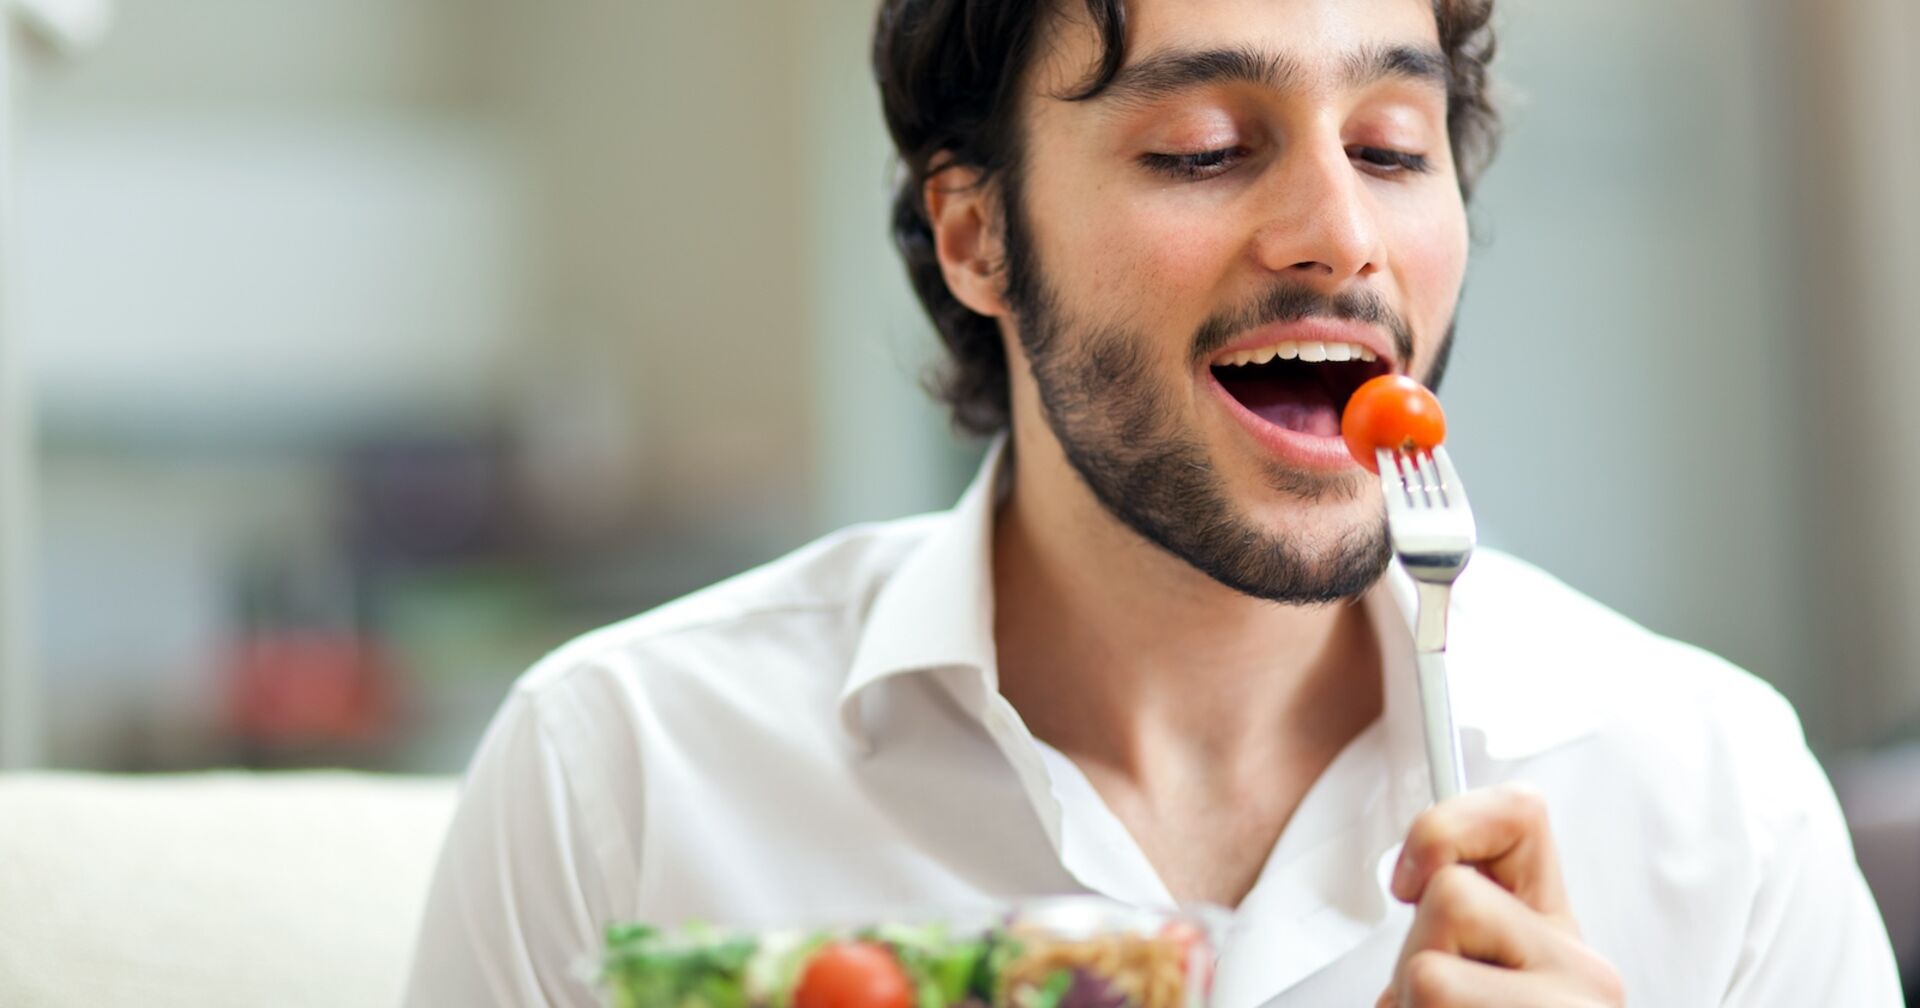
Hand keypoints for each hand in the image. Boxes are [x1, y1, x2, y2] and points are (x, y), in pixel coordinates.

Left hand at [1375, 784, 1624, 1006]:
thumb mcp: (1459, 980)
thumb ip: (1448, 927)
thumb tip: (1411, 884)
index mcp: (1558, 936)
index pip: (1520, 812)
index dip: (1443, 829)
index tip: (1408, 883)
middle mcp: (1583, 967)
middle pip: (1451, 896)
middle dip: (1413, 956)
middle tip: (1437, 1005)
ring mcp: (1571, 1004)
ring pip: (1428, 967)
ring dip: (1408, 1004)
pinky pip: (1431, 995)